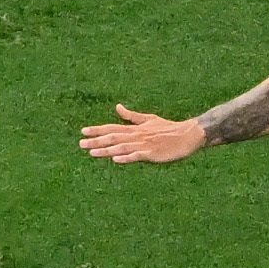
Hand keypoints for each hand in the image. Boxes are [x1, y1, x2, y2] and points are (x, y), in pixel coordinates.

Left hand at [79, 105, 208, 164]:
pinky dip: (127, 157)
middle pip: (113, 138)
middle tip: (80, 144)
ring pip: (121, 147)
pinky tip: (116, 160)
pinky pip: (137, 156)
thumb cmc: (168, 128)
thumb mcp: (148, 119)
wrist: (187, 134)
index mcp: (135, 128)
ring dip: (106, 150)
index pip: (112, 128)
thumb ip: (132, 116)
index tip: (83, 131)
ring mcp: (144, 144)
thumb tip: (117, 107)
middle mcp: (137, 135)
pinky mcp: (153, 153)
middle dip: (96, 141)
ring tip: (92, 152)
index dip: (97, 130)